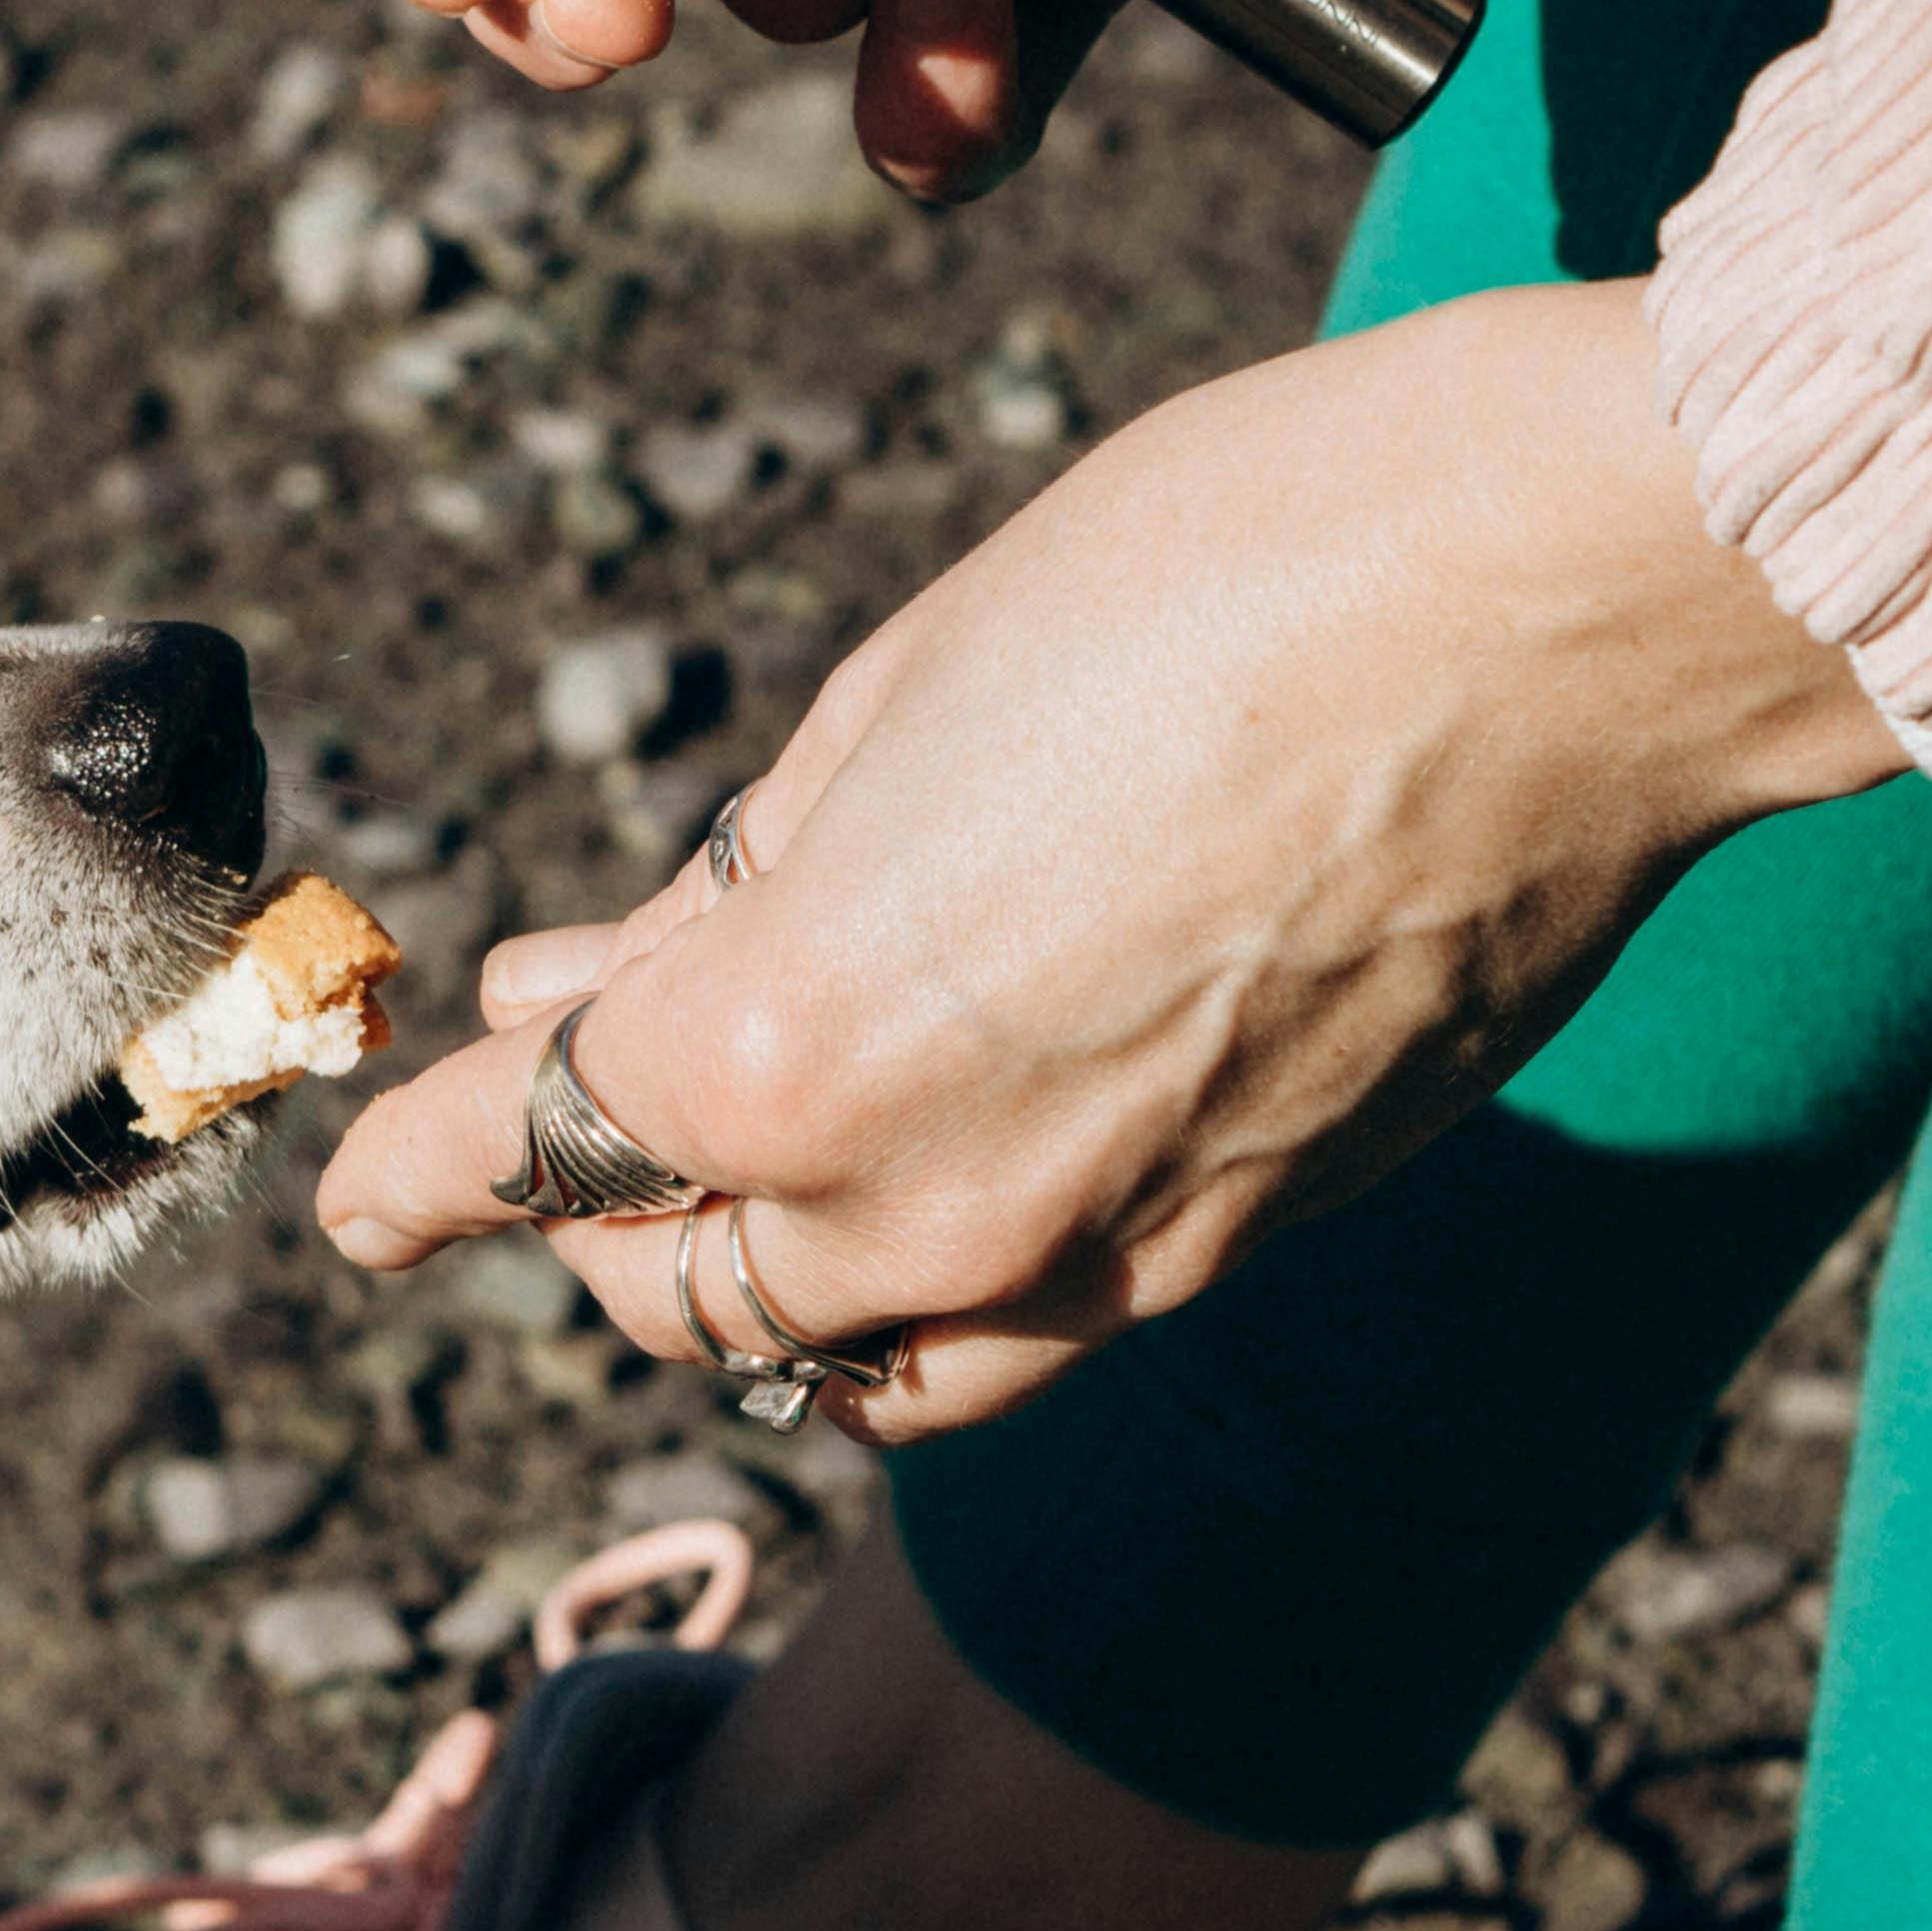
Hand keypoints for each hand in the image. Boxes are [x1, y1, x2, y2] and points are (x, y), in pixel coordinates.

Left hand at [312, 286, 1903, 1438]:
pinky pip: (1030, 1319)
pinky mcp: (1252, 1243)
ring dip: (765, 1282)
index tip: (354, 1200)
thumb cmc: (1234, 574)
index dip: (412, 1174)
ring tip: (732, 1166)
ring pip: (857, 1356)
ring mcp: (1110, 1254)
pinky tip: (930, 1146)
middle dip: (596, 1211)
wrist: (1577, 604)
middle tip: (557, 1105)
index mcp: (794, 1055)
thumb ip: (742, 893)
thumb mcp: (897, 698)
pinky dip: (936, 1271)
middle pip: (682, 1288)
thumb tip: (632, 992)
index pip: (528, 1154)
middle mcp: (933, 1210)